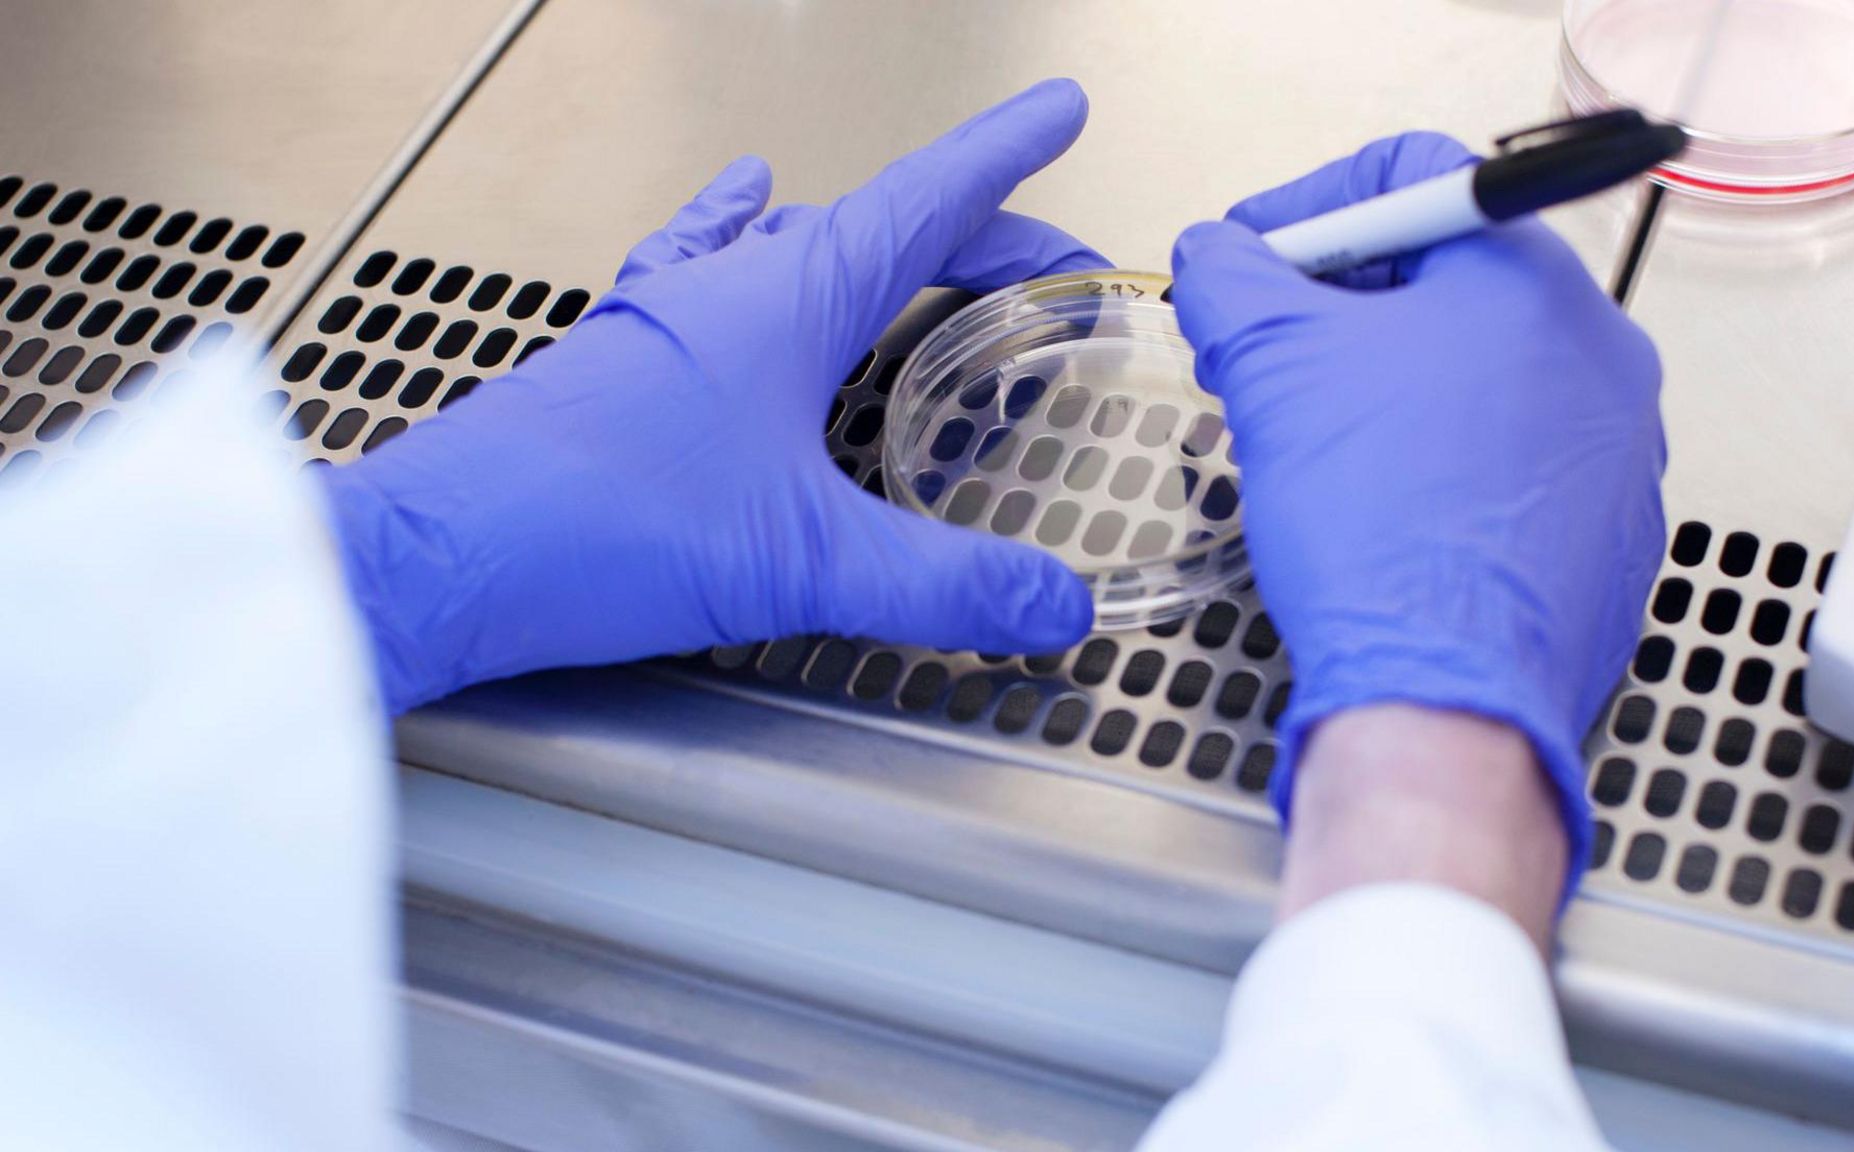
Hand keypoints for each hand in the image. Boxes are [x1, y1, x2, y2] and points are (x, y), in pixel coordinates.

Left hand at [321, 80, 1103, 712]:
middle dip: (978, 237)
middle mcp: (730, 285)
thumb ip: (945, 586)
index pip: (929, 200)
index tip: (1059, 112)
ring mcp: (669, 316)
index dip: (1006, 158)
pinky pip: (706, 268)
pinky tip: (738, 219)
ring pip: (798, 246)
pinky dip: (744, 238)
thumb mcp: (805, 563)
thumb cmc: (596, 527)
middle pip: (881, 228)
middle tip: (1045, 265)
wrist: (439, 555)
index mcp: (790, 297)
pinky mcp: (624, 360)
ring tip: (932, 259)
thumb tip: (1055, 604)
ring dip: (878, 249)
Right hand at [1169, 132, 1665, 893]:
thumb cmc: (1381, 532)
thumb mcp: (1272, 368)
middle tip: (1262, 356)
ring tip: (1311, 443)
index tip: (1249, 261)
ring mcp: (1615, 448)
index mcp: (1529, 283)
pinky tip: (1380, 510)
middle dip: (1335, 308)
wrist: (1445, 698)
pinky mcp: (1606, 530)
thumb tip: (1215, 255)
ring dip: (1384, 387)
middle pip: (1445, 279)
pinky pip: (1509, 462)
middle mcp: (1598, 352)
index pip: (1412, 179)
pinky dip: (1438, 463)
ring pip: (1477, 375)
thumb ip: (1230, 278)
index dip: (1305, 208)